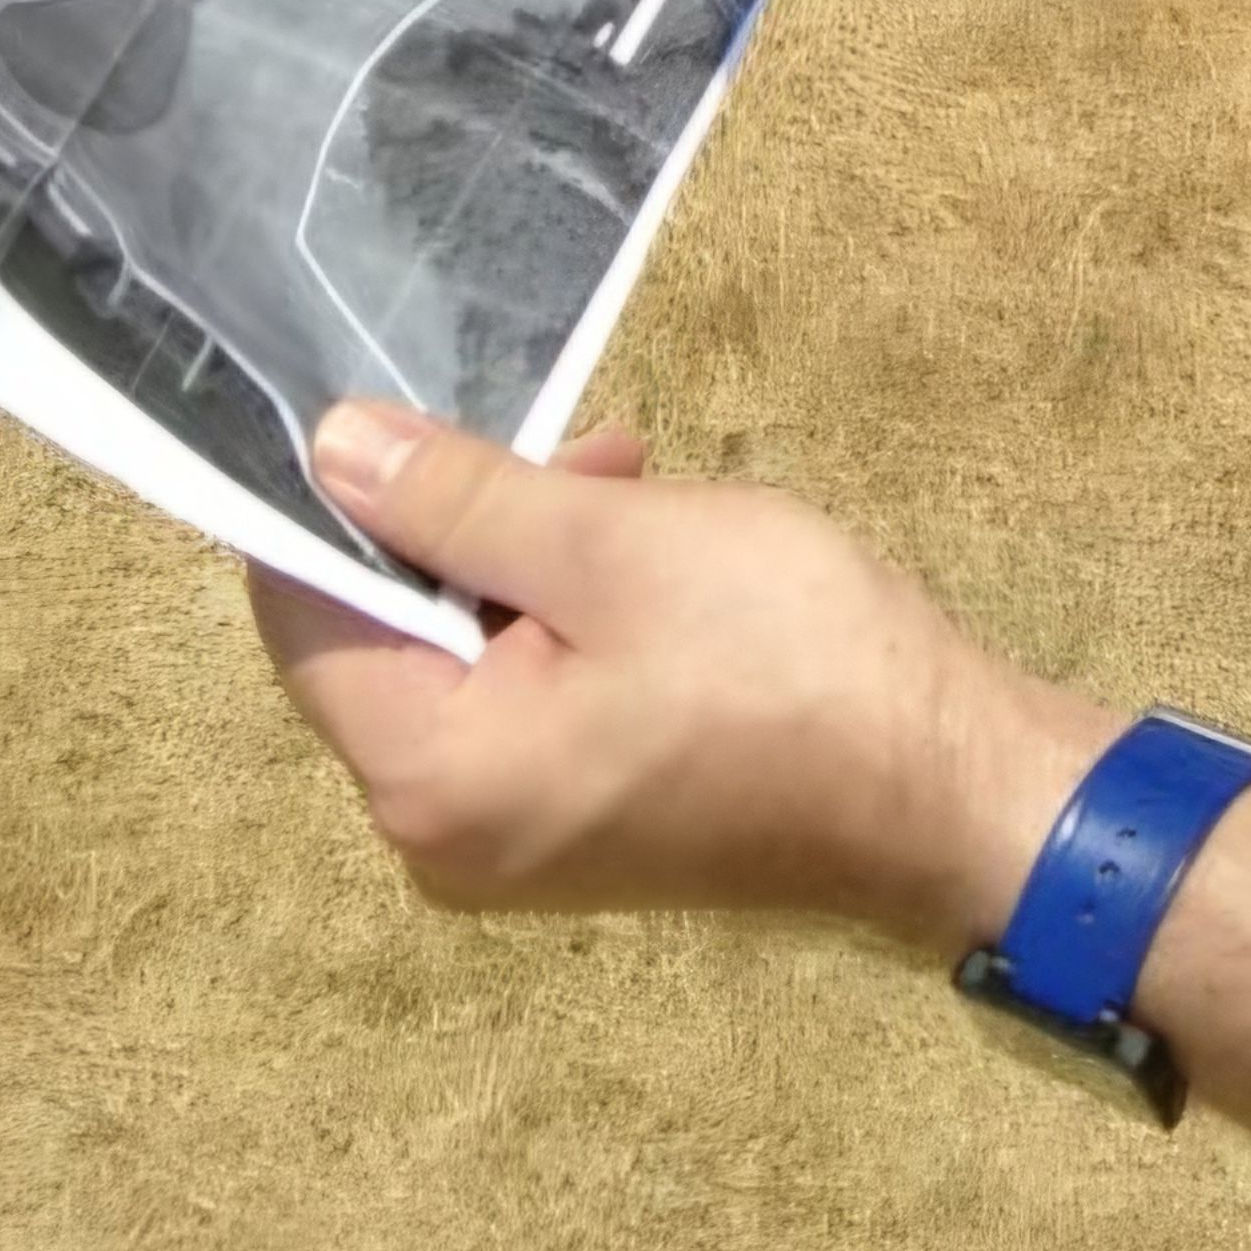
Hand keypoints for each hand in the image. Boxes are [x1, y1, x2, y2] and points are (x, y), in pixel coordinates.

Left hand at [248, 404, 1111, 945]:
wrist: (946, 791)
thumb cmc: (781, 657)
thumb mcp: (611, 545)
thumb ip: (456, 498)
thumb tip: (331, 447)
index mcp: (428, 776)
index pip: (304, 619)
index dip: (332, 502)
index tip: (403, 406)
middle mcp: (442, 834)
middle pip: (381, 639)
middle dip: (457, 521)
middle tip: (577, 448)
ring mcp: (513, 844)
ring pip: (461, 657)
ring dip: (523, 555)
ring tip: (630, 480)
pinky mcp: (579, 828)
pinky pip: (518, 700)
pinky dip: (559, 616)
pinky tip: (646, 551)